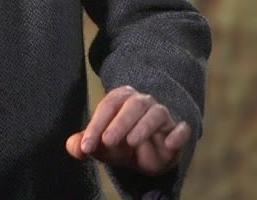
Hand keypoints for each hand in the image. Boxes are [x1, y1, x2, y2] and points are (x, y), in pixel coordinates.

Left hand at [65, 86, 189, 175]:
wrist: (144, 157)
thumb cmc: (118, 144)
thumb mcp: (98, 145)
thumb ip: (82, 144)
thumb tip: (74, 147)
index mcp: (121, 99)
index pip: (108, 106)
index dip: (95, 126)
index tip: (87, 147)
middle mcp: (143, 102)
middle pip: (133, 105)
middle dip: (120, 122)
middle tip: (107, 141)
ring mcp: (162, 116)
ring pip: (156, 113)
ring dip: (144, 126)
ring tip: (131, 141)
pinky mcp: (177, 132)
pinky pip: (182, 129)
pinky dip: (178, 134)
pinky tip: (170, 144)